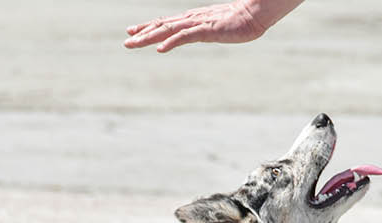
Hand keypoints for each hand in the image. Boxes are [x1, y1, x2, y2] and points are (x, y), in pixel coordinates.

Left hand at [124, 0, 301, 52]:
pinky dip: (172, 42)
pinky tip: (161, 49)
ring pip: (168, 30)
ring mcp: (198, 24)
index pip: (165, 23)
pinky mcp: (207, 29)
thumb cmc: (240, 21)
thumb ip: (205, 31)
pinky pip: (186, 36)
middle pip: (162, 26)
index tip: (133, 33)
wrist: (255, 14)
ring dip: (150, 37)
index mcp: (192, 20)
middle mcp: (191, 20)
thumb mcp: (217, 27)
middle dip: (143, 34)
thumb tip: (199, 35)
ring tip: (134, 43)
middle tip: (126, 41)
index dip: (148, 27)